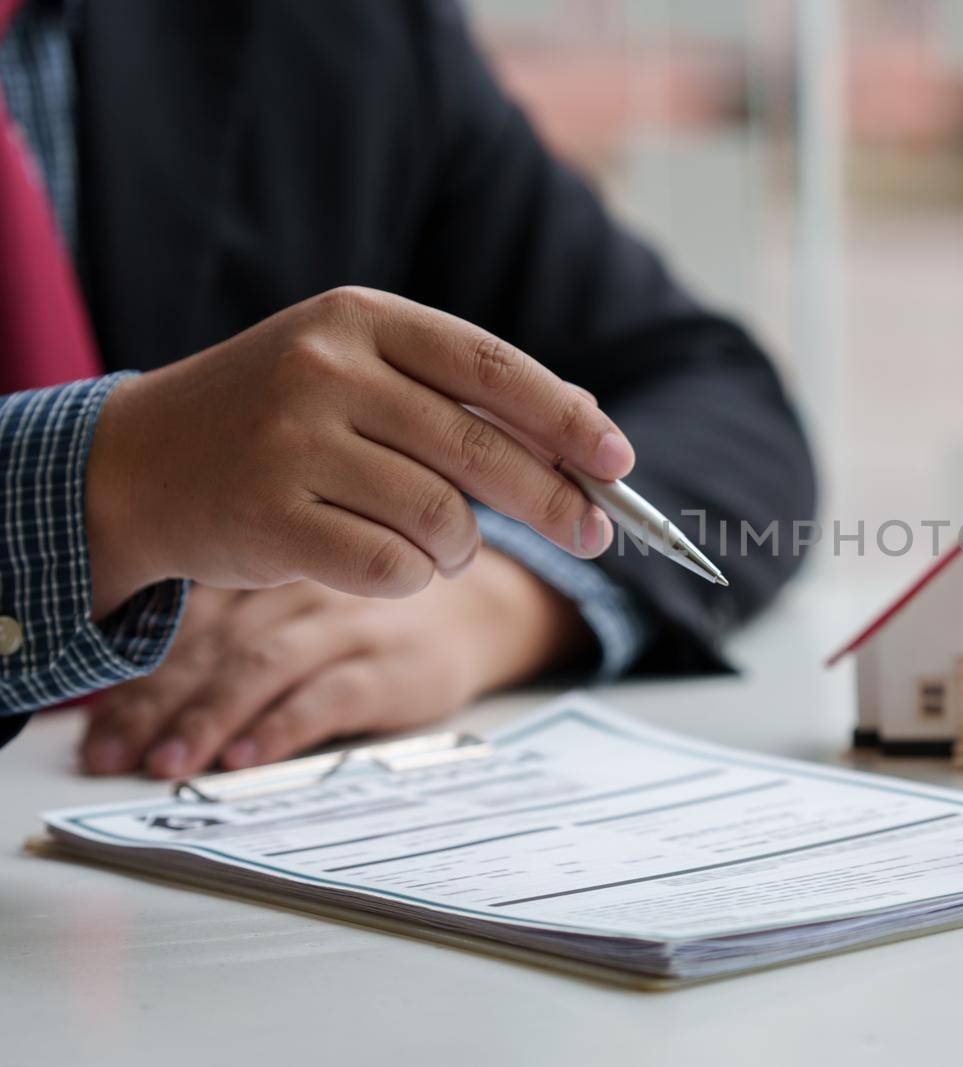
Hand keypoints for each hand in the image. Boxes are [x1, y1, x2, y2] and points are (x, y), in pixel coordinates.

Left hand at [78, 549, 588, 778]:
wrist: (488, 605)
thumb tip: (138, 700)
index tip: (93, 738)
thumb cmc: (378, 611)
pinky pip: (330, 693)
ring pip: (262, 668)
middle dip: (155, 708)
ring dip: (208, 718)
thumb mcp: (303, 598)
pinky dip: (284, 725)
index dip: (134, 684)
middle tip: (111, 758)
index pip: (187, 629)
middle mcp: (301, 589)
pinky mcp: (395, 663)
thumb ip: (237, 626)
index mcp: (270, 574)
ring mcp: (351, 625)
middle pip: (213, 650)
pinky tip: (249, 755)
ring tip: (168, 764)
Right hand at [84, 287, 629, 616]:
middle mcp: (326, 369)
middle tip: (594, 532)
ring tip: (447, 544)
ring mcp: (292, 443)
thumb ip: (462, 395)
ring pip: (442, 517)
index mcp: (360, 319)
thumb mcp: (359, 373)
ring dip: (464, 546)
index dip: (567, 417)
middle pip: (480, 448)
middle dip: (554, 499)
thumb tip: (589, 433)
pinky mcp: (270, 519)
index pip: (492, 368)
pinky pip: (392, 568)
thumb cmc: (278, 419)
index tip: (619, 461)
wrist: (139, 464)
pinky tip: (396, 564)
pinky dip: (414, 578)